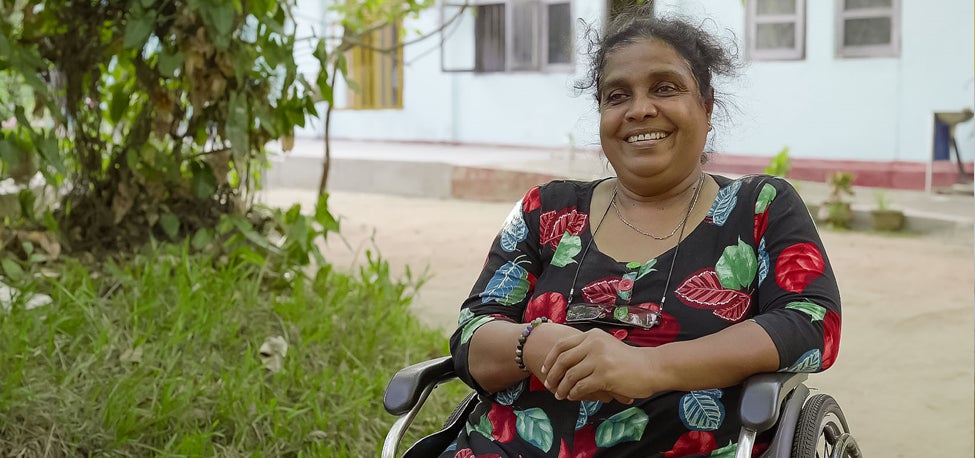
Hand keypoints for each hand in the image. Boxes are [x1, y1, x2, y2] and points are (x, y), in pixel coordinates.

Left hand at [540, 328, 654, 401]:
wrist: (651, 367)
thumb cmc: (629, 360)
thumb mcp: (606, 345)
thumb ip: (589, 348)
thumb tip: (565, 360)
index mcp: (592, 336)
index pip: (562, 345)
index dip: (550, 359)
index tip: (545, 370)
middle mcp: (593, 344)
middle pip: (563, 360)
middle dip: (552, 375)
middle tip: (549, 385)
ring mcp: (599, 359)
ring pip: (570, 375)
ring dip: (562, 387)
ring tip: (560, 394)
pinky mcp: (604, 375)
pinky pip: (581, 386)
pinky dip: (574, 393)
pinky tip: (573, 396)